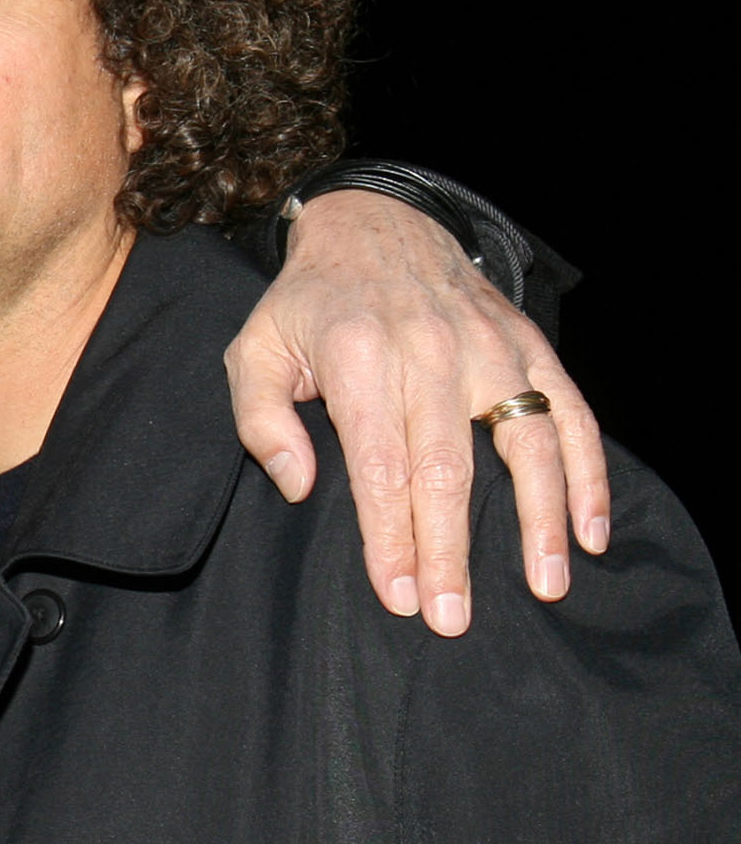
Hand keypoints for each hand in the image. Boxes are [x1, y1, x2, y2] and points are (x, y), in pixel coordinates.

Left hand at [227, 189, 607, 635]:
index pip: (379, 466)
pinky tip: (589, 531)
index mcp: (360, 358)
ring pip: (524, 445)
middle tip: (452, 618)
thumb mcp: (255, 350)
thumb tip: (299, 485)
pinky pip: (569, 414)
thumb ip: (260, 419)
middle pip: (447, 469)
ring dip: (538, 521)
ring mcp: (489, 349)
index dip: (390, 536)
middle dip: (450, 550)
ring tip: (545, 586)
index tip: (398, 595)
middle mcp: (432, 353)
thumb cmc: (308, 306)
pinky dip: (587, 474)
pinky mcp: (528, 347)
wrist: (375, 225)